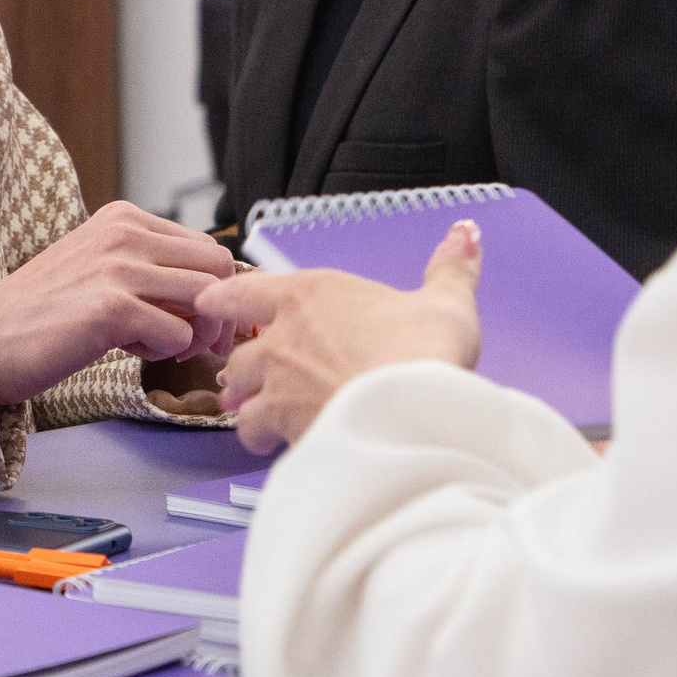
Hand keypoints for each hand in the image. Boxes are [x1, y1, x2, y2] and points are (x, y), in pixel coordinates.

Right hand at [0, 201, 238, 404]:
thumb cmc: (45, 310)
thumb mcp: (99, 266)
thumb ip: (149, 266)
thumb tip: (217, 293)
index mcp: (123, 217)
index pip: (206, 246)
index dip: (218, 289)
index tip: (204, 323)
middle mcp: (124, 233)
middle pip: (217, 267)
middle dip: (219, 312)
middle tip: (197, 343)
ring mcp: (118, 268)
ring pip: (206, 301)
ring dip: (193, 335)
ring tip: (155, 344)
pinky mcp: (112, 308)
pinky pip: (179, 336)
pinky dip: (163, 352)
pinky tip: (126, 348)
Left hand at [199, 219, 483, 453]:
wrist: (414, 414)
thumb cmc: (425, 352)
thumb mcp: (445, 303)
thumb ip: (450, 268)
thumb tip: (465, 233)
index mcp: (308, 295)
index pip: (241, 292)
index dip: (223, 299)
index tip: (210, 302)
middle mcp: (281, 336)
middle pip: (239, 350)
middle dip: (242, 365)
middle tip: (246, 375)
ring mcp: (275, 382)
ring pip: (239, 393)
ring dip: (245, 403)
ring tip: (256, 414)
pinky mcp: (280, 424)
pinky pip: (255, 431)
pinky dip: (261, 438)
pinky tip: (274, 444)